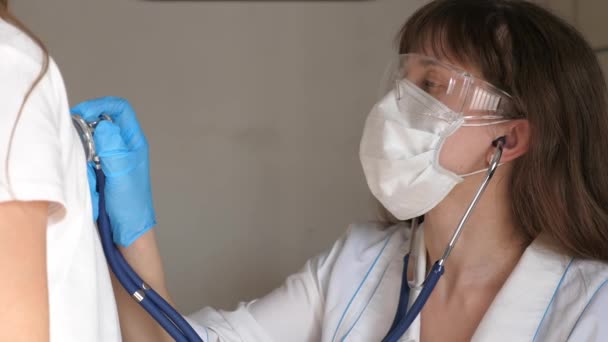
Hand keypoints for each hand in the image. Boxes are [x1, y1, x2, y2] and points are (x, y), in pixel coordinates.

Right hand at [71, 97, 155, 246]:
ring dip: (81, 150)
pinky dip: (79, 165)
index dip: (101, 106)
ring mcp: (108, 158)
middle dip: (85, 128)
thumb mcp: (123, 175)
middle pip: (100, 121)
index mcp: (133, 143)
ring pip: (88, 140)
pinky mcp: (97, 171)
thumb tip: (102, 125)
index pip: (120, 109)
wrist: (126, 233)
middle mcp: (121, 146)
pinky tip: (83, 178)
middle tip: (74, 140)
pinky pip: (82, 158)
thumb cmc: (131, 206)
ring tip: (84, 167)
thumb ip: (114, 149)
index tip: (81, 114)